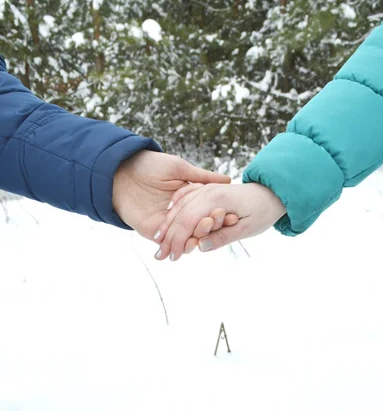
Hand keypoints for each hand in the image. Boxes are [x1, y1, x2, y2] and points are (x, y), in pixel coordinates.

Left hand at [112, 150, 236, 240]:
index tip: (234, 215)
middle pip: (201, 226)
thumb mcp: (179, 168)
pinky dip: (184, 245)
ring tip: (212, 233)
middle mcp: (180, 213)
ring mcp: (168, 224)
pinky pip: (172, 243)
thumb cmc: (149, 165)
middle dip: (214, 227)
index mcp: (188, 198)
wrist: (119, 172)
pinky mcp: (155, 233)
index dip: (221, 214)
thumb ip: (202, 177)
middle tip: (226, 224)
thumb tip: (227, 180)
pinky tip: (194, 243)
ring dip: (202, 237)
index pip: (208, 210)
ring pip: (189, 238)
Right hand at [153, 182, 286, 260]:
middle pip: (180, 214)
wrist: (271, 192)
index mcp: (217, 200)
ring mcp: (206, 189)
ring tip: (158, 241)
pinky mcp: (206, 190)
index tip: (172, 257)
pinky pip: (185, 197)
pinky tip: (167, 216)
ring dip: (167, 224)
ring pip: (180, 206)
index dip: (178, 240)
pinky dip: (174, 207)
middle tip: (158, 256)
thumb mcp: (246, 229)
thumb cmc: (261, 212)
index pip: (189, 221)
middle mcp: (208, 191)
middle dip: (168, 236)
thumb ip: (222, 237)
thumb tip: (200, 247)